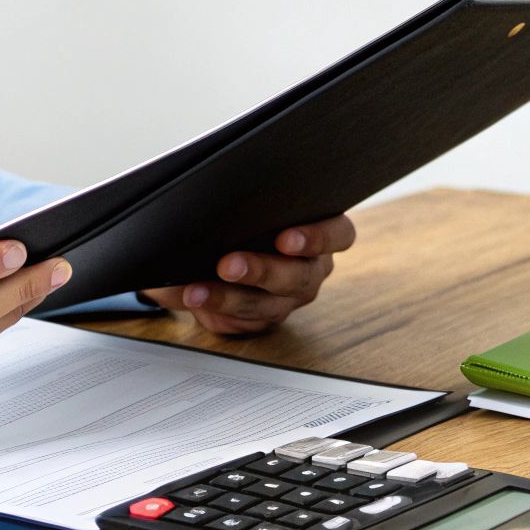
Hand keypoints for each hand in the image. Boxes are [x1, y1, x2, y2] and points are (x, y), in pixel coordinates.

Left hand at [141, 215, 355, 334]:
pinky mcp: (264, 320)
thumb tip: (191, 209)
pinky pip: (245, 323)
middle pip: (300, 276)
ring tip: (197, 291)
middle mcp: (311, 268)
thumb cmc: (238, 219)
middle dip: (262, 271)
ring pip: (269, 306)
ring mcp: (289, 299)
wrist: (213, 251)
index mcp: (320, 232)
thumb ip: (229, 206)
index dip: (318, 238)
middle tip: (229, 265)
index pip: (338, 234)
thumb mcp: (237, 207)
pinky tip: (195, 301)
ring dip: (230, 298)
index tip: (286, 239)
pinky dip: (216, 313)